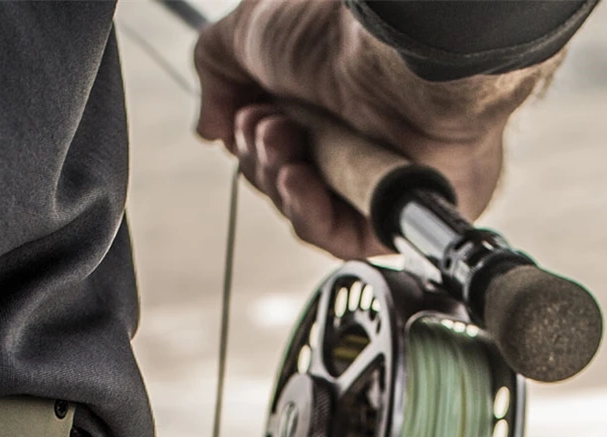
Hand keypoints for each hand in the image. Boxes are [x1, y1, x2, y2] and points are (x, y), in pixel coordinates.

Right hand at [193, 0, 558, 257]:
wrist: (396, 48)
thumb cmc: (340, 28)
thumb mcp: (251, 30)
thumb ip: (216, 71)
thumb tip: (210, 127)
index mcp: (323, 97)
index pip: (271, 149)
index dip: (249, 143)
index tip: (246, 118)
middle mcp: (350, 134)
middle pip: (282, 184)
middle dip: (263, 160)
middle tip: (272, 130)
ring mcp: (373, 176)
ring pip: (304, 214)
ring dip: (280, 183)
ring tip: (287, 145)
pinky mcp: (394, 211)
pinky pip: (339, 239)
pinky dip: (309, 214)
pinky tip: (300, 179)